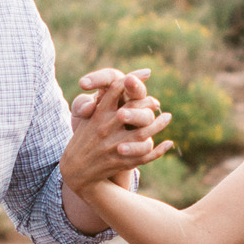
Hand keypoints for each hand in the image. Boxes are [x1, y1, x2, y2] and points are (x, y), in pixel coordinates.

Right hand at [63, 65, 171, 194]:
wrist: (74, 171)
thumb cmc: (84, 139)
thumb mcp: (88, 118)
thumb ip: (103, 102)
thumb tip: (121, 82)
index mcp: (98, 114)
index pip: (116, 89)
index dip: (132, 78)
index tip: (146, 73)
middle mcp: (106, 128)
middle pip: (133, 110)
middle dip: (147, 103)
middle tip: (156, 101)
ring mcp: (114, 146)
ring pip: (143, 133)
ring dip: (158, 124)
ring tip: (168, 116)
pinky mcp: (121, 162)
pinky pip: (144, 155)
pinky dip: (159, 150)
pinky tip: (169, 142)